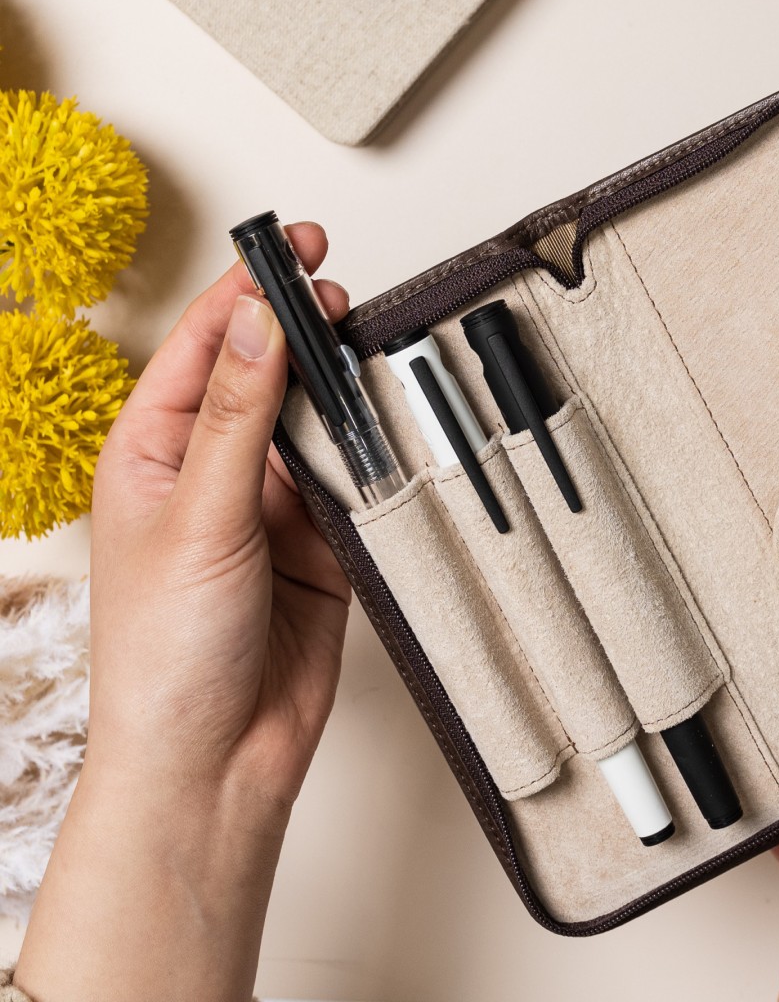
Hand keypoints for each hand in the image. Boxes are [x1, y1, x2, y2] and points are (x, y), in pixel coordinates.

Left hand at [16, 224, 352, 1001]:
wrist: (217, 761)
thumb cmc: (166, 657)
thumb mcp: (199, 519)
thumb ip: (239, 417)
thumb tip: (256, 320)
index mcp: (155, 453)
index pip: (206, 347)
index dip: (247, 292)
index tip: (290, 250)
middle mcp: (213, 470)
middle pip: (266, 373)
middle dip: (301, 330)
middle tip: (340, 291)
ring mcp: (270, 504)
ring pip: (317, 421)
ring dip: (344, 391)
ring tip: (371, 353)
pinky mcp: (320, 540)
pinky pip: (355, 477)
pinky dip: (376, 454)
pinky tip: (389, 431)